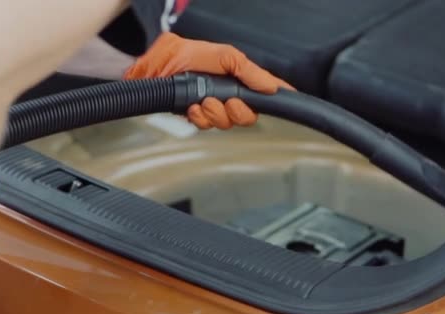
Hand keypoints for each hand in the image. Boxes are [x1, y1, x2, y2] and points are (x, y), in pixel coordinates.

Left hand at [124, 32, 293, 128]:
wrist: (152, 70)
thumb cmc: (183, 56)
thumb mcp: (222, 55)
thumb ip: (248, 70)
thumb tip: (271, 87)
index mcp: (238, 78)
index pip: (266, 89)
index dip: (280, 96)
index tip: (292, 100)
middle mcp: (228, 94)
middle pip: (248, 115)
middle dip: (236, 111)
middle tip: (224, 100)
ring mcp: (213, 106)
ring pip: (228, 124)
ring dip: (215, 114)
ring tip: (202, 101)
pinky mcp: (197, 116)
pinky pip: (207, 126)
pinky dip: (199, 118)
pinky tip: (192, 108)